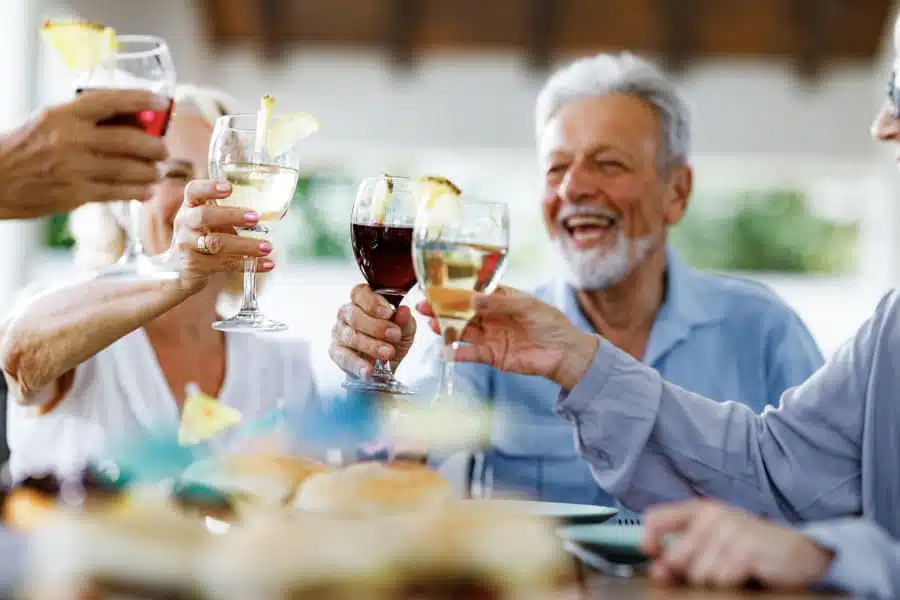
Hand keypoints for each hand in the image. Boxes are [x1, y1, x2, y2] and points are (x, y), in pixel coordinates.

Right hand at [0, 90, 169, 218]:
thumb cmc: (24, 148)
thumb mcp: (48, 122)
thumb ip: (83, 121)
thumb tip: (130, 123)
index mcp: (63, 115)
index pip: (109, 100)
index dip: (139, 99)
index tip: (162, 100)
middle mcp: (70, 139)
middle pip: (128, 140)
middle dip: (155, 146)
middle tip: (164, 150)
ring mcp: (74, 168)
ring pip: (128, 169)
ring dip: (150, 172)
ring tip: (157, 172)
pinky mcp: (75, 194)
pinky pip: (116, 192)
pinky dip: (137, 192)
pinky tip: (146, 191)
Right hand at [161, 179, 274, 292]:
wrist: (178, 270)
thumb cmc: (200, 236)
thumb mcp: (208, 219)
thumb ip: (227, 210)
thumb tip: (270, 205)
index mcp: (190, 206)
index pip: (194, 191)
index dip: (209, 187)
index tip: (229, 187)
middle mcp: (185, 224)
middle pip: (203, 216)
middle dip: (231, 216)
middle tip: (255, 218)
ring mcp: (188, 246)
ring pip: (216, 244)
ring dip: (245, 245)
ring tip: (267, 246)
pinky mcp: (196, 267)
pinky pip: (225, 264)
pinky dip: (249, 264)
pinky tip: (267, 264)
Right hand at [329, 284, 416, 378]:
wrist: (385, 366)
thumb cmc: (391, 340)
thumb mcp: (404, 330)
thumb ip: (404, 321)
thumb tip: (404, 311)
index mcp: (362, 301)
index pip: (360, 293)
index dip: (372, 302)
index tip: (388, 313)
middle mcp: (347, 314)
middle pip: (354, 315)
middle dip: (376, 326)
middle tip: (394, 335)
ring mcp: (339, 332)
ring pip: (351, 336)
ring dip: (371, 345)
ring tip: (388, 353)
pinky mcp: (335, 352)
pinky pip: (344, 357)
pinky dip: (357, 365)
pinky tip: (369, 370)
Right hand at [416, 285, 597, 389]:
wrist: (565, 353)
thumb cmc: (551, 323)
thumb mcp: (526, 306)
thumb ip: (498, 303)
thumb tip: (471, 299)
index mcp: (500, 299)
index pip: (473, 291)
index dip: (454, 289)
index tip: (435, 286)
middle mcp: (492, 316)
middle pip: (462, 311)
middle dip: (442, 308)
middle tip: (423, 305)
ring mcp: (491, 336)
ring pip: (463, 330)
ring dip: (446, 327)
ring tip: (431, 324)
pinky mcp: (493, 356)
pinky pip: (471, 353)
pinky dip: (458, 353)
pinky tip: (445, 351)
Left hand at [643, 499, 833, 589]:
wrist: (799, 552)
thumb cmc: (750, 548)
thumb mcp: (712, 546)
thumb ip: (681, 553)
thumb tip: (656, 569)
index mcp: (699, 510)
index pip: (656, 518)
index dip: (648, 541)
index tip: (653, 557)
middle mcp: (713, 515)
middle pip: (676, 557)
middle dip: (690, 571)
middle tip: (717, 567)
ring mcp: (731, 529)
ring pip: (699, 573)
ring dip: (716, 579)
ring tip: (735, 570)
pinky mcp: (748, 548)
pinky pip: (722, 579)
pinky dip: (733, 583)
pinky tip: (747, 573)